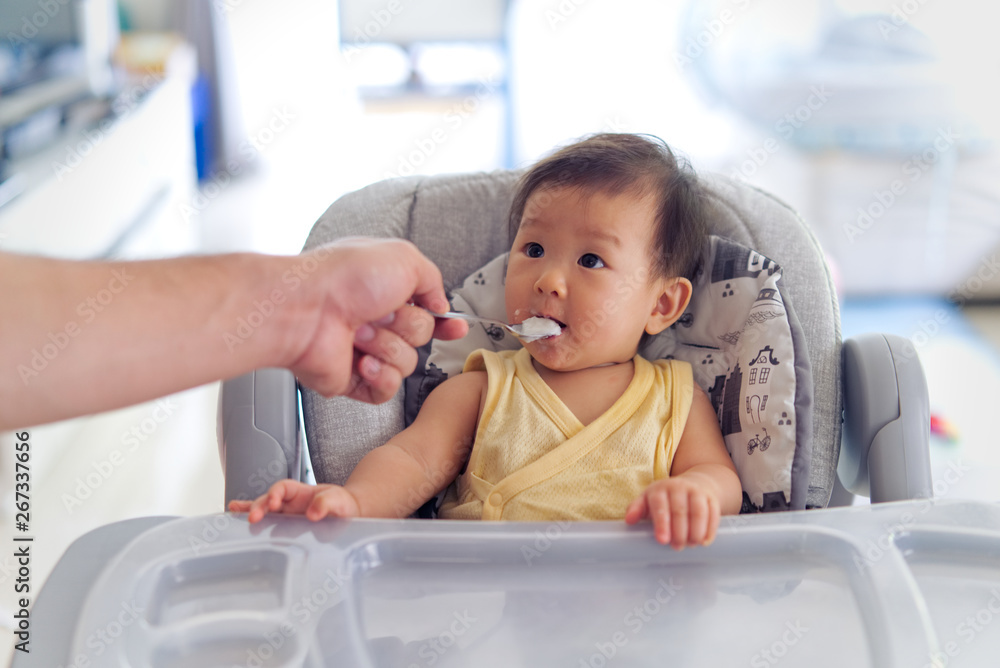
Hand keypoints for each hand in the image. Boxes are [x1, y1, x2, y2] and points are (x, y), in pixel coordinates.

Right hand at [228, 479, 360, 522]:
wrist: (348, 514)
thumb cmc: (341, 504)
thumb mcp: (338, 500)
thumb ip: (325, 503)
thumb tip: (313, 513)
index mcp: (300, 492)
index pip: (283, 488)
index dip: (276, 493)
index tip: (274, 503)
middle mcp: (289, 502)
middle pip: (268, 499)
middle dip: (259, 506)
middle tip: (253, 517)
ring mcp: (285, 514)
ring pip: (263, 510)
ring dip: (249, 511)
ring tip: (233, 513)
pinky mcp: (285, 527)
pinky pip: (266, 522)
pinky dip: (251, 519)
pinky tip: (235, 518)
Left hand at [286, 238, 466, 402]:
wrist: (305, 309)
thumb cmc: (343, 277)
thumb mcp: (404, 258)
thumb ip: (432, 279)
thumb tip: (441, 304)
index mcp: (384, 289)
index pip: (426, 311)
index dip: (444, 322)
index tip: (454, 327)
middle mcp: (374, 318)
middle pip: (421, 336)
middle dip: (406, 325)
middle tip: (380, 312)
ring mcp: (363, 350)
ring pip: (406, 362)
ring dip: (388, 347)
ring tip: (360, 333)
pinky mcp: (352, 379)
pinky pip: (387, 389)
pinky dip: (380, 376)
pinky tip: (363, 361)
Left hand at [624, 476, 721, 549]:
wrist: (693, 484)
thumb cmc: (665, 498)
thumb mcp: (648, 500)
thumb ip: (637, 509)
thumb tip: (629, 520)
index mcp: (660, 489)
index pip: (660, 506)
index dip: (661, 524)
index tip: (662, 541)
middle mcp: (678, 487)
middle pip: (679, 511)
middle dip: (678, 532)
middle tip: (676, 547)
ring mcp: (696, 491)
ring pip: (698, 512)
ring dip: (695, 532)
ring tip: (690, 545)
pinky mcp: (711, 498)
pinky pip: (713, 514)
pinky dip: (709, 530)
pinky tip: (704, 541)